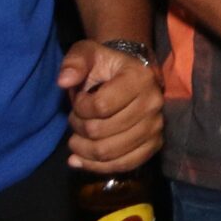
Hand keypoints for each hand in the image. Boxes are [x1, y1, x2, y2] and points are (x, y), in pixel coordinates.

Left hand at [59, 42, 163, 172]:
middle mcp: (153, 103)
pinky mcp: (154, 145)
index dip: (80, 108)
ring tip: (76, 139)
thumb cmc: (106, 66)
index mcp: (139, 78)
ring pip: (109, 153)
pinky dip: (97, 167)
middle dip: (79, 129)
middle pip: (101, 132)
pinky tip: (80, 160)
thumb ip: (74, 63)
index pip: (100, 106)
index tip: (78, 101)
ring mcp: (156, 127)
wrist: (131, 75)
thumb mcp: (88, 54)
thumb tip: (64, 81)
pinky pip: (124, 165)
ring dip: (84, 150)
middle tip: (75, 120)